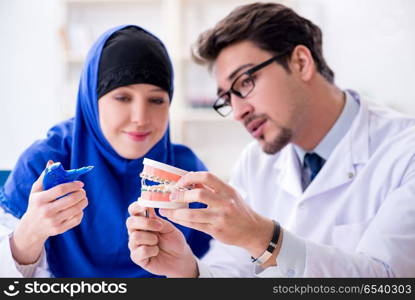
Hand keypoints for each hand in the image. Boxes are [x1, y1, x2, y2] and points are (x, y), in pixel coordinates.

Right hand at [10, 160, 87, 264]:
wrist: (31, 228)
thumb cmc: (36, 204)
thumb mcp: (36, 191)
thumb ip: (44, 177)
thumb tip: (52, 162)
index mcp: (40, 200)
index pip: (61, 189)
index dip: (73, 185)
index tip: (80, 183)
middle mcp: (46, 211)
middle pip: (71, 200)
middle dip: (81, 193)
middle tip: (83, 191)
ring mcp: (53, 222)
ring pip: (76, 210)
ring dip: (83, 202)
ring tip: (83, 198)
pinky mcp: (59, 230)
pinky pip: (76, 219)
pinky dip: (80, 212)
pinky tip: (79, 209)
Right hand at [126, 202, 197, 276]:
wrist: (180, 258)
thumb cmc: (175, 241)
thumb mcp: (169, 228)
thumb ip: (158, 219)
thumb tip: (148, 207)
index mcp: (144, 221)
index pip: (133, 211)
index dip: (135, 207)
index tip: (144, 206)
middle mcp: (136, 232)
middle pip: (130, 222)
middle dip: (145, 223)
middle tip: (159, 226)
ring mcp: (135, 245)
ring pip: (135, 237)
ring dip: (151, 238)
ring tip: (158, 242)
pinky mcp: (137, 258)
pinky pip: (140, 251)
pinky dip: (152, 250)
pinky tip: (156, 251)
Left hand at [159, 172, 274, 258]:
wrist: (253, 230)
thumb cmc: (238, 210)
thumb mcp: (230, 194)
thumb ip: (212, 188)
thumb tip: (190, 179)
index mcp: (228, 190)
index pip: (207, 177)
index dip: (190, 177)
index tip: (180, 181)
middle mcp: (225, 203)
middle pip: (199, 194)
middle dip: (181, 195)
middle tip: (172, 196)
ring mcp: (220, 218)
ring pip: (193, 214)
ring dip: (177, 212)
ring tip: (168, 210)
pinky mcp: (216, 230)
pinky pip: (194, 225)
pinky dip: (182, 221)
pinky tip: (176, 218)